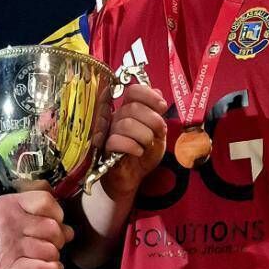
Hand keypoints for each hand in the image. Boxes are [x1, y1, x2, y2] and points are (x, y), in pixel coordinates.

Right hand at [0, 191, 73, 268]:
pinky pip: (40, 268)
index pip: (46, 201)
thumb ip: (32, 210)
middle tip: (54, 242)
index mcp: (11, 204)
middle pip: (52, 228)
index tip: (56, 220)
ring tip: (49, 255)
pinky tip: (53, 268)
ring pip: (49, 250)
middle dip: (59, 238)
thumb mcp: (4, 209)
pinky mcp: (10, 268)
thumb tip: (66, 226)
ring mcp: (12, 246)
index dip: (57, 212)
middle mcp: (12, 223)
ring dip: (54, 255)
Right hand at [100, 84, 166, 199]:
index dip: (149, 95)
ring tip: (148, 144)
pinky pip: (117, 141)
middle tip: (158, 132)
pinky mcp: (106, 148)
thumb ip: (157, 113)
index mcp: (129, 109)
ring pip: (127, 124)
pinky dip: (133, 146)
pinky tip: (138, 152)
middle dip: (153, 120)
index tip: (161, 106)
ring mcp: (110, 132)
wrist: (133, 177)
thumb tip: (158, 92)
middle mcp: (118, 117)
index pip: (133, 91)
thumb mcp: (157, 132)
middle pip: (133, 107)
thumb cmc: (144, 154)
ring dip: (144, 136)